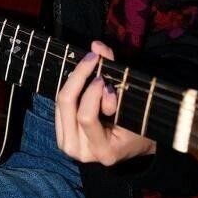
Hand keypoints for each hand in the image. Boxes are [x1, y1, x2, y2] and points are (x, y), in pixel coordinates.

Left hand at [55, 39, 155, 164]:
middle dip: (79, 76)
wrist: (132, 145)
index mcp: (102, 150)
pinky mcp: (62, 136)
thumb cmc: (137, 125)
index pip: (86, 116)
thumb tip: (97, 46)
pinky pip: (60, 105)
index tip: (105, 78)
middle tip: (93, 59)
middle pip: (66, 105)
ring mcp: (69, 146)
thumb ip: (117, 76)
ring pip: (61, 103)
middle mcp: (80, 152)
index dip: (93, 93)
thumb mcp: (132, 104)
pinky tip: (83, 80)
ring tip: (91, 67)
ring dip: (75, 80)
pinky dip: (71, 88)